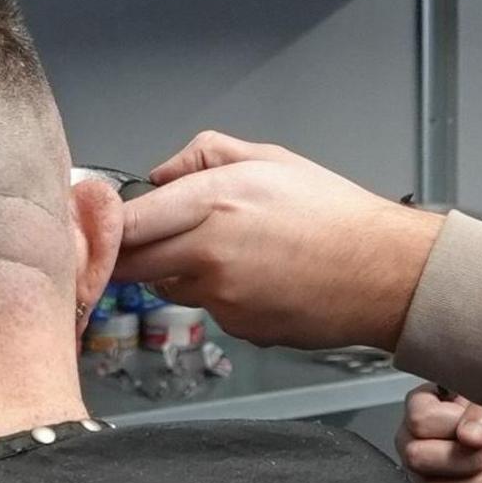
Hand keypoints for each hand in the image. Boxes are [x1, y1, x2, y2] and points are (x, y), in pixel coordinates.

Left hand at [115, 132, 443, 349]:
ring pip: (168, 286)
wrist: (384, 273)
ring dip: (177, 271)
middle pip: (130, 264)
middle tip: (146, 238)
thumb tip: (160, 174)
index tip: (97, 222)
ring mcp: (220, 297)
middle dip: (128, 253)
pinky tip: (257, 278)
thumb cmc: (334, 213)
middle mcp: (208, 252)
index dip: (103, 225)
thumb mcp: (269, 158)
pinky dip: (218, 295)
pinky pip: (208, 309)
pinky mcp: (236, 327)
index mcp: (213, 200)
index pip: (127, 222)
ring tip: (228, 251)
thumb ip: (204, 155)